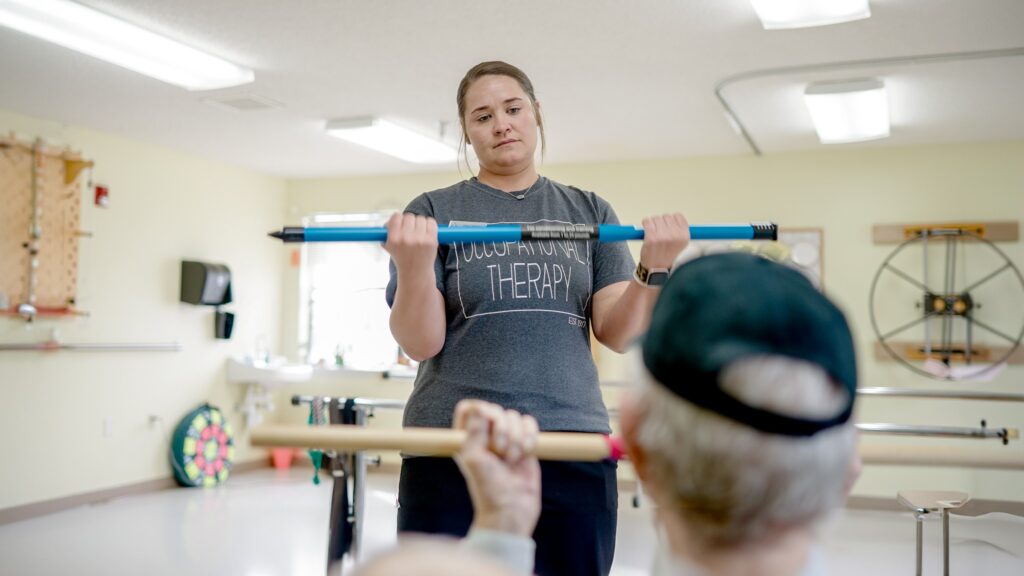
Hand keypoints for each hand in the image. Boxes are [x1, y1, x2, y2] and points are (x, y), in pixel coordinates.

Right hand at [383, 212, 438, 273]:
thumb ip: (386, 233)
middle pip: (409, 216)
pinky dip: (430, 225)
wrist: (415, 273)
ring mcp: (420, 239)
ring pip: (421, 219)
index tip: (401, 224)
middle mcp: (406, 238)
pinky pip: (431, 222)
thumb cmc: (402, 258)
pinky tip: (426, 232)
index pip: (396, 217)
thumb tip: (388, 222)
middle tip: (411, 230)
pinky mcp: (431, 241)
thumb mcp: (389, 247)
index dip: (399, 219)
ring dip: (420, 224)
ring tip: (419, 234)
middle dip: (410, 222)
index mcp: (394, 239)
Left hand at [453, 400, 540, 536]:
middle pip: (495, 410)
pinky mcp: (524, 443)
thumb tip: (480, 407)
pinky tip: (526, 452)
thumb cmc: (488, 487)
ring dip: (516, 437)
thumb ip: (474, 431)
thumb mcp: (474, 459)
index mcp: (466, 438)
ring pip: (514, 416)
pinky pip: (529, 423)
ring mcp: (506, 438)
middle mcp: (485, 435)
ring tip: (512, 459)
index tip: (485, 422)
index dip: (479, 410)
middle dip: (501, 428)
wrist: (511, 508)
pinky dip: (530, 435)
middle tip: (499, 451)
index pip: (469, 408)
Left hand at [638, 213, 689, 269]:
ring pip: (656, 218)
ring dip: (653, 224)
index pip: (678, 216)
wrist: (656, 268)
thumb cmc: (667, 255)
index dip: (671, 220)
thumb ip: (680, 230)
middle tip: (659, 233)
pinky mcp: (651, 237)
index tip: (668, 226)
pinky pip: (647, 221)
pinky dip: (646, 224)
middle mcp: (675, 235)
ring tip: (654, 234)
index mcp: (684, 236)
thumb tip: (675, 217)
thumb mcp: (681, 244)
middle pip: (666, 216)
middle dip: (661, 222)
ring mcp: (663, 236)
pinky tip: (647, 231)